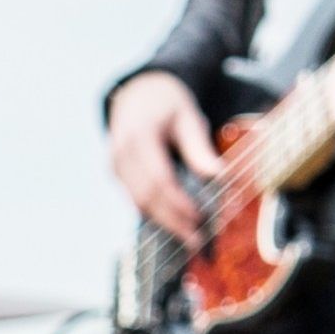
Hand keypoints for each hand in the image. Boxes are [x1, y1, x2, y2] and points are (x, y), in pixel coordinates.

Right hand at [106, 70, 222, 241]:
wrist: (138, 92)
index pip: (159, 180)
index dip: (179, 204)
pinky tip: (175, 224)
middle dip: (173, 222)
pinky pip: (135, 199)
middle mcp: (120, 153)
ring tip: (189, 238)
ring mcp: (114, 165)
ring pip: (138, 203)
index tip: (201, 219)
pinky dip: (155, 214)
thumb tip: (220, 177)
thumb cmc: (168, 104)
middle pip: (146, 197)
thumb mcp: (189, 118)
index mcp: (139, 136)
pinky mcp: (116, 173)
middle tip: (197, 241)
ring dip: (164, 223)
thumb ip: (200, 149)